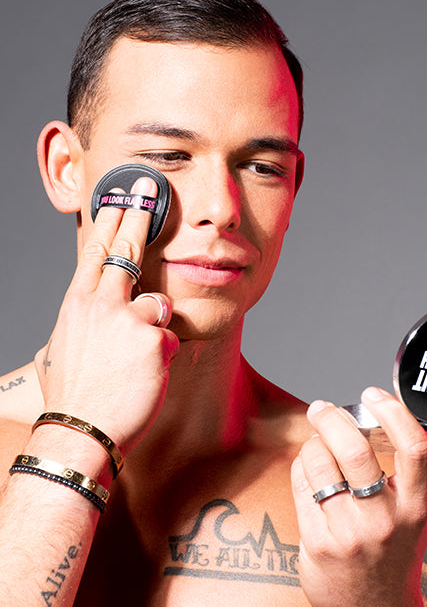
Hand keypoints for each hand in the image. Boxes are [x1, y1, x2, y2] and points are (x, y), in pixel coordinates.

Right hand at [34, 177, 179, 454]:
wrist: (80, 430)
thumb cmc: (74, 394)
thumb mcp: (63, 349)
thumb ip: (82, 325)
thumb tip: (83, 319)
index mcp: (78, 303)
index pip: (95, 250)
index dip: (111, 220)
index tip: (122, 196)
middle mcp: (101, 303)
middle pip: (127, 250)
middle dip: (139, 217)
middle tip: (148, 189)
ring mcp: (128, 318)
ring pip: (159, 303)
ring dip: (154, 328)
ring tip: (133, 360)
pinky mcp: (155, 339)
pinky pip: (170, 337)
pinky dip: (164, 354)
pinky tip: (145, 374)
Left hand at [291, 387, 426, 606]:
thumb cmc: (398, 547)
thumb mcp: (424, 508)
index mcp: (415, 506)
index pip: (413, 449)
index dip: (392, 412)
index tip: (373, 394)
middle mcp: (385, 520)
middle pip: (354, 452)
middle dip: (332, 419)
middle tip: (322, 408)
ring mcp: (349, 533)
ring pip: (320, 464)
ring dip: (313, 443)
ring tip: (315, 442)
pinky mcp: (318, 543)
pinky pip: (302, 485)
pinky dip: (301, 467)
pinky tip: (309, 470)